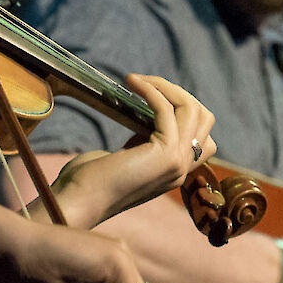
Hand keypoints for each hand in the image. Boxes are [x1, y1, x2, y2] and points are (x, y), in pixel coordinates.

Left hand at [45, 74, 215, 227]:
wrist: (78, 202)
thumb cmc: (89, 181)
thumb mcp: (126, 156)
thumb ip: (142, 141)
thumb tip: (145, 116)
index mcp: (175, 170)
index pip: (203, 135)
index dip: (181, 110)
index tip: (150, 98)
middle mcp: (183, 168)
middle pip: (204, 118)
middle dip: (177, 93)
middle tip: (146, 84)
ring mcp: (178, 163)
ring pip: (192, 109)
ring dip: (165, 87)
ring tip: (137, 80)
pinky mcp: (165, 154)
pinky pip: (167, 109)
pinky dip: (152, 90)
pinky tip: (131, 83)